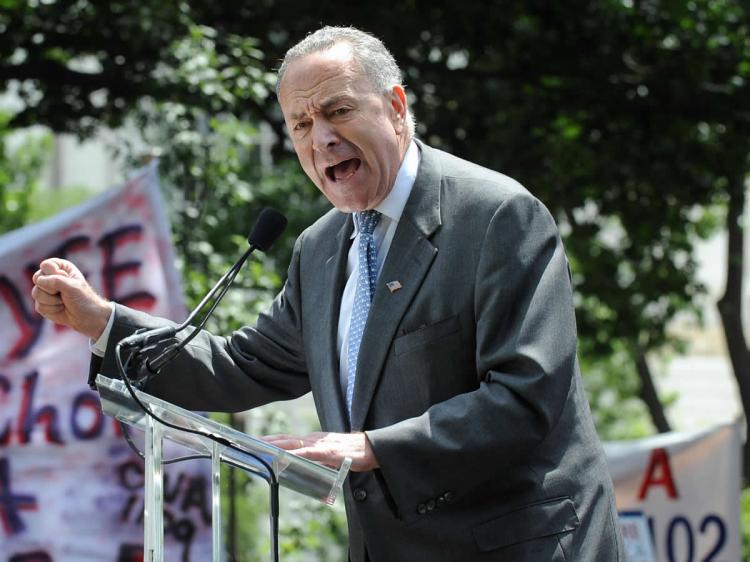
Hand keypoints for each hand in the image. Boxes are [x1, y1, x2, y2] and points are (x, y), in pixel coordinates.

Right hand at [31, 258, 112, 339]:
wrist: (88, 318)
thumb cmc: (84, 299)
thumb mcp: (73, 287)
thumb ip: (56, 281)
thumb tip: (39, 281)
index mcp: (61, 268)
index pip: (46, 265)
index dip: (53, 273)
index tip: (65, 278)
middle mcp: (51, 278)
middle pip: (37, 278)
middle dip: (51, 289)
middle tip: (64, 294)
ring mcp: (45, 291)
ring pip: (36, 293)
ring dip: (52, 301)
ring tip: (64, 302)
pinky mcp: (43, 304)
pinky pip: (38, 305)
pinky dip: (51, 309)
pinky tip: (61, 309)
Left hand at [262, 431, 378, 471]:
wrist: (374, 448)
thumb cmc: (355, 454)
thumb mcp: (332, 459)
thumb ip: (318, 462)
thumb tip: (305, 470)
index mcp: (315, 441)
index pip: (289, 439)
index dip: (272, 440)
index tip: (256, 441)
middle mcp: (315, 439)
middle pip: (286, 438)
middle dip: (266, 440)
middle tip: (248, 441)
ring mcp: (321, 444)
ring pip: (293, 442)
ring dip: (274, 444)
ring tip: (258, 446)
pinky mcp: (328, 451)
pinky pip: (306, 452)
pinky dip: (293, 454)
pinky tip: (282, 456)